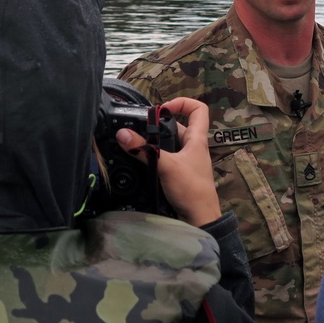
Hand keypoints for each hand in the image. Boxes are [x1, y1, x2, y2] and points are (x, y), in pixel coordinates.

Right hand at [116, 97, 220, 226]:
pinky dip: (153, 158)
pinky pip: (165, 159)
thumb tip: (123, 134)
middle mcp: (193, 147)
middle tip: (140, 130)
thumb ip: (145, 150)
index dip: (182, 103)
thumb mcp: (166, 166)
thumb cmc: (192, 190)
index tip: (163, 109)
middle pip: (176, 127)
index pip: (199, 109)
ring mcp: (186, 161)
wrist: (199, 219)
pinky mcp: (179, 174)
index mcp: (198, 139)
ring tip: (136, 144)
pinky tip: (141, 162)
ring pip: (169, 144)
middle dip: (158, 126)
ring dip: (154, 144)